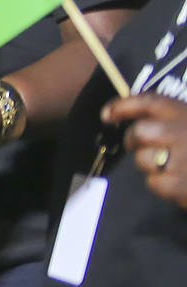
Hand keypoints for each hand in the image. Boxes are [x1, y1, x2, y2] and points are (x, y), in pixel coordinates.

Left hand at [104, 93, 186, 209]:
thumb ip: (171, 119)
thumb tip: (133, 120)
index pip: (150, 102)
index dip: (123, 105)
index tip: (107, 115)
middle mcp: (183, 132)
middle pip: (139, 132)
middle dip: (134, 139)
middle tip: (138, 145)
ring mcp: (181, 159)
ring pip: (143, 159)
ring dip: (150, 163)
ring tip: (170, 166)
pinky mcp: (179, 184)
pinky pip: (154, 182)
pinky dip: (162, 184)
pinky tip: (180, 182)